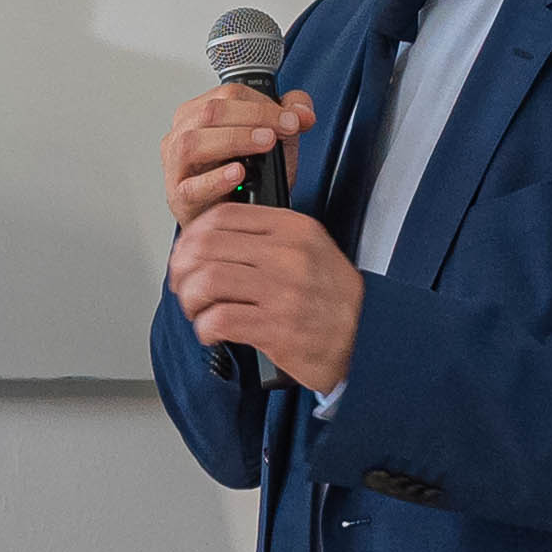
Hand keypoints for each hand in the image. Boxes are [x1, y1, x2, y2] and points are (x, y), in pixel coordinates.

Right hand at [162, 81, 313, 225]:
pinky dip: (216, 178)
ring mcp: (177, 167)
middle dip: (254, 116)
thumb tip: (303, 110)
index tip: (293, 118)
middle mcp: (182, 135)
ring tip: (265, 143)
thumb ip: (290, 115)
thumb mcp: (273, 140)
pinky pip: (192, 186)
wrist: (236, 221)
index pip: (226, 94)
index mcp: (198, 114)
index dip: (263, 103)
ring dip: (235, 139)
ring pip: (193, 143)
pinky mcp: (180, 198)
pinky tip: (239, 173)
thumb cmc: (246, 179)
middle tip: (285, 128)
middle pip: (210, 112)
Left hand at [167, 205, 364, 394]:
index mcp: (292, 228)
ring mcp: (282, 292)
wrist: (368, 335)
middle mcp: (286, 255)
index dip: (192, 235)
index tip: (187, 254)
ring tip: (196, 310)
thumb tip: (208, 240)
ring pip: (207, 282)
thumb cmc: (332, 296)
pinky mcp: (277, 328)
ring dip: (190, 300)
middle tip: (183, 285)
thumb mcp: (309, 248)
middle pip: (206, 247)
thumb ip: (266, 237)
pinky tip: (211, 332)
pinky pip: (220, 320)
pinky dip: (205, 328)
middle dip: (182, 269)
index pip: (223, 216)